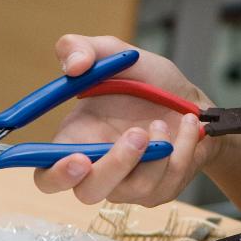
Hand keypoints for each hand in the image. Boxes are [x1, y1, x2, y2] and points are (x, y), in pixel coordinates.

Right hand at [32, 34, 220, 205]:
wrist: (193, 100)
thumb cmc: (149, 82)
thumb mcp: (118, 54)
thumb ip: (83, 48)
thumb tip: (74, 65)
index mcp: (75, 141)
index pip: (48, 176)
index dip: (56, 175)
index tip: (77, 159)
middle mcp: (98, 169)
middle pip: (88, 192)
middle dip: (114, 166)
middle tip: (137, 134)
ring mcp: (131, 184)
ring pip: (135, 189)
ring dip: (156, 152)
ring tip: (163, 122)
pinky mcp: (161, 190)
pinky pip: (169, 179)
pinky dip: (184, 146)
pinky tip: (189, 123)